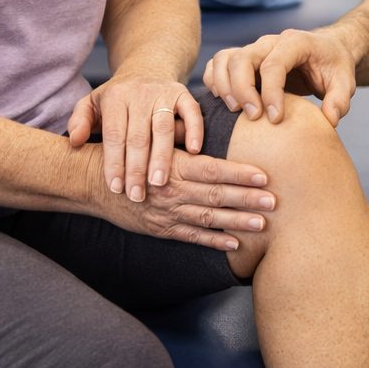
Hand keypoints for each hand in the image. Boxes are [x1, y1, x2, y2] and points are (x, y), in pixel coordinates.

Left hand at [66, 74, 202, 202]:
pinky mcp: (183, 93)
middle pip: (138, 136)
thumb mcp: (91, 103)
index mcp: (115, 98)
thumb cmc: (117, 97)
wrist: (146, 68)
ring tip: (158, 183)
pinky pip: (191, 112)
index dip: (114, 163)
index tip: (116, 188)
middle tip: (136, 195)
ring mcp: (163, 93)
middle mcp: (139, 94)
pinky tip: (194, 152)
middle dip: (137, 169)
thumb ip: (79, 121)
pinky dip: (194, 131)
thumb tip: (75, 141)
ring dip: (162, 157)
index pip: (114, 135)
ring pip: (163, 128)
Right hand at [108, 147, 276, 251]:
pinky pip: (192, 237)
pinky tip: (235, 243)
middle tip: (273, 201)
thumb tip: (208, 123)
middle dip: (246, 198)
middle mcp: (172, 191)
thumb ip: (180, 136)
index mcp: (173, 166)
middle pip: (216, 195)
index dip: (239, 173)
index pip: (212, 169)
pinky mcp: (161, 229)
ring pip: (208, 218)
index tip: (263, 176)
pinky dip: (214, 241)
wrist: (95, 182)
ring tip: (262, 223)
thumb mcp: (153, 141)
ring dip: (236, 221)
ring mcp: (167, 213)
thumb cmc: (129, 154)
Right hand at [204, 28, 357, 125]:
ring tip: (235, 112)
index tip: (275, 119)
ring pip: (225, 59)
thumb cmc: (334, 66)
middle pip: (243, 59)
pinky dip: (215, 81)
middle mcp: (270, 42)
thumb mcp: (346, 82)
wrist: (326, 51)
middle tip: (253, 117)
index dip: (271, 93)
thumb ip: (340, 100)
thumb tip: (329, 119)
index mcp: (296, 42)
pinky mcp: (245, 59)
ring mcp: (254, 49)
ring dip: (224, 86)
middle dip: (243, 90)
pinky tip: (225, 104)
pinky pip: (220, 63)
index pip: (274, 64)